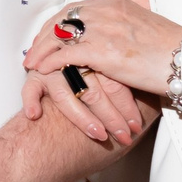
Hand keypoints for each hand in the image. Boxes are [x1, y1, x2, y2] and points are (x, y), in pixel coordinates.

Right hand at [19, 62, 152, 146]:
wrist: (62, 44)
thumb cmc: (89, 64)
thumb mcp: (112, 66)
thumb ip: (124, 80)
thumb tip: (150, 101)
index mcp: (95, 55)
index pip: (113, 84)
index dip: (127, 107)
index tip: (136, 126)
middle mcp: (73, 61)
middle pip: (94, 91)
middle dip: (112, 117)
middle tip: (125, 136)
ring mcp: (52, 69)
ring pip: (66, 95)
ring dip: (83, 118)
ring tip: (99, 134)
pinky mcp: (35, 77)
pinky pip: (30, 90)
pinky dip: (31, 101)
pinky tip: (35, 114)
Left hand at [24, 0, 181, 97]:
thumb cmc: (171, 50)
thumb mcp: (144, 26)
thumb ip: (123, 25)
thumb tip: (114, 34)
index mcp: (115, 4)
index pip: (75, 8)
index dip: (57, 23)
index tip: (48, 35)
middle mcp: (106, 11)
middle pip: (62, 19)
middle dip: (44, 35)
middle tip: (33, 50)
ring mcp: (103, 30)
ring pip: (60, 36)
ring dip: (41, 49)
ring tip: (31, 63)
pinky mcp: (103, 51)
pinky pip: (66, 55)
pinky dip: (50, 62)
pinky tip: (42, 70)